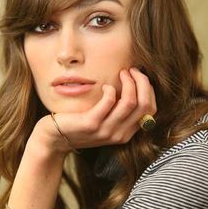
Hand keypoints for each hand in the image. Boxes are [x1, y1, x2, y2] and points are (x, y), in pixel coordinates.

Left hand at [31, 68, 155, 155]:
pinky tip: (104, 86)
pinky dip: (109, 89)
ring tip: (121, 73)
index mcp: (126, 133)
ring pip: (130, 102)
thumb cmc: (81, 124)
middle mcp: (119, 134)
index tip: (139, 77)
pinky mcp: (91, 123)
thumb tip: (134, 85)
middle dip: (142, 82)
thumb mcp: (105, 121)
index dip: (149, 90)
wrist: (56, 138)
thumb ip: (119, 111)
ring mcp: (106, 130)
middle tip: (131, 70)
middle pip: (144, 104)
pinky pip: (109, 100)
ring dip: (128, 82)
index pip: (150, 110)